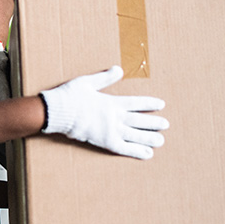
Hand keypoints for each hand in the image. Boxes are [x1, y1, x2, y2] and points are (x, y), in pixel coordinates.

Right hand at [39, 65, 167, 158]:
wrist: (58, 112)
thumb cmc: (70, 96)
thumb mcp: (87, 82)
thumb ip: (105, 77)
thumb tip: (119, 69)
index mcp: (111, 101)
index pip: (136, 102)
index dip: (149, 103)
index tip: (161, 104)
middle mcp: (115, 116)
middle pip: (139, 120)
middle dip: (154, 122)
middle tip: (166, 125)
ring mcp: (111, 130)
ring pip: (135, 135)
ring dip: (149, 138)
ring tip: (161, 141)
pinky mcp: (105, 142)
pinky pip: (125, 148)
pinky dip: (137, 152)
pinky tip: (147, 154)